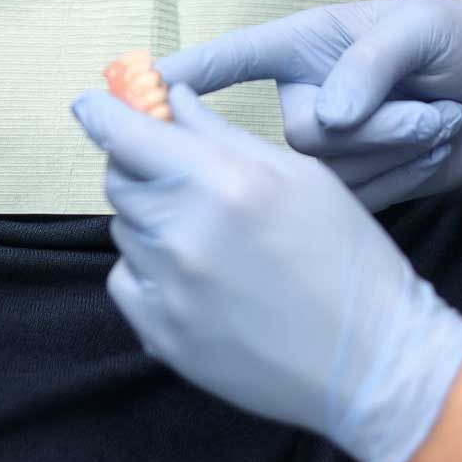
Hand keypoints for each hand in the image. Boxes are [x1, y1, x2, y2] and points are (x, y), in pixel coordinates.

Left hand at [71, 85, 461, 461]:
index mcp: (225, 182)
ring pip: (125, 229)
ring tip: (213, 239)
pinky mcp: (161, 333)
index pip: (127, 135)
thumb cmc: (348, 260)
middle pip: (119, 180)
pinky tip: (200, 279)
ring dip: (153, 221)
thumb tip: (172, 100)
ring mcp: (169, 288)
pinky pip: (127, 280)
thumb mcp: (301, 177)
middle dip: (140, 167)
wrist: (371, 361)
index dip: (101, 113)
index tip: (89, 103)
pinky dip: (150, 271)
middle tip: (181, 177)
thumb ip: (224, 135)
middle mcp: (186, 232)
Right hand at [154, 0, 461, 207]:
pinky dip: (408, 174)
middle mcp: (307, 96)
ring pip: (333, 172)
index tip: (131, 88)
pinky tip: (435, 149)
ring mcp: (333, 148)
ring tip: (438, 119)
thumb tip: (325, 118)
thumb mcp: (420, 30)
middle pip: (297, 134)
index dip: (182, 75)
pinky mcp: (362, 186)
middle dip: (376, 126)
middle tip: (431, 108)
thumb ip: (369, 66)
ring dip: (400, 148)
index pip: (231, 59)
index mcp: (306, 45)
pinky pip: (362, 195)